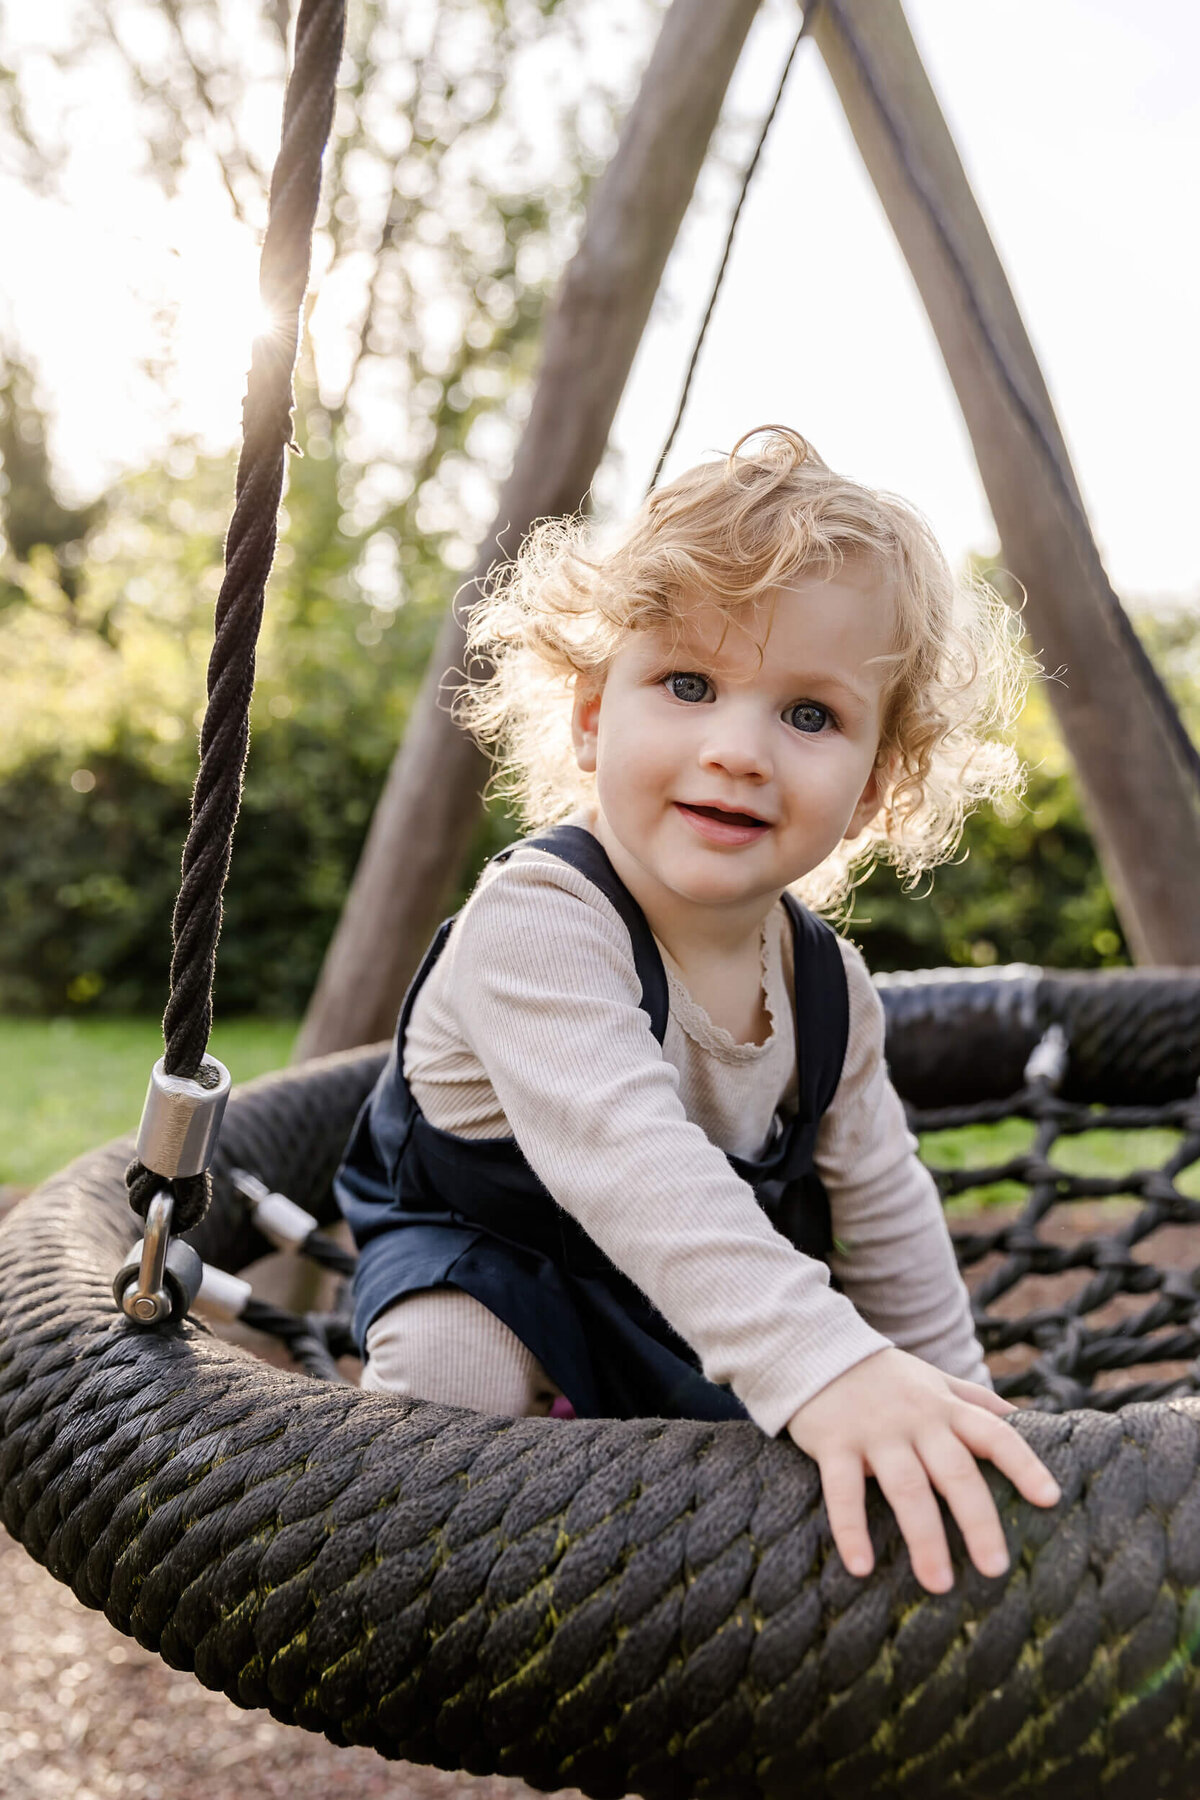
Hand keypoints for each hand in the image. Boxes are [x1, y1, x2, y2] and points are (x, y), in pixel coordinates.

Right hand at [786, 1347, 1059, 1593]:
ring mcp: (875, 1432)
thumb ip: (974, 1398)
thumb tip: (1020, 1418)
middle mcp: (916, 1420)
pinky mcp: (834, 1444)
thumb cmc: (885, 1377)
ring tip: (938, 1584)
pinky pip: (843, 1491)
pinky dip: (851, 1530)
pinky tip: (861, 1567)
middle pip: (956, 1472)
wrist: (815, 1349)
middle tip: (994, 1568)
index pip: (995, 1433)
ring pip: (906, 1487)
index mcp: (945, 1408)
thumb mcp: (933, 1379)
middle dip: (978, 1521)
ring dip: (924, 1538)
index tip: (1050, 1499)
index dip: (1024, 1464)